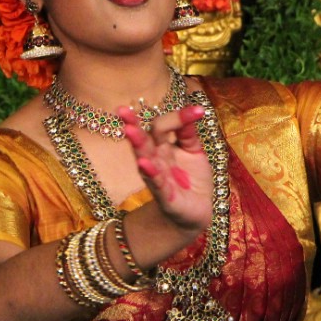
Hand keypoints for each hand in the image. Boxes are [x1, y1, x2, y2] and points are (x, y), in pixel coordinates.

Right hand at [120, 105, 213, 232]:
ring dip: (137, 144)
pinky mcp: (164, 195)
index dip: (178, 116)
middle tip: (122, 110)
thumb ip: (188, 134)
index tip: (198, 110)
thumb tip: (193, 110)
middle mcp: (157, 158)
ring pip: (145, 157)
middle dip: (133, 124)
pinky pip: (156, 182)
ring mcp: (158, 176)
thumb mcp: (194, 152)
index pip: (163, 126)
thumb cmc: (193, 180)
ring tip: (129, 130)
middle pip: (144, 138)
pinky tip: (144, 162)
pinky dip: (150, 172)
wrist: (198, 211)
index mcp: (164, 146)